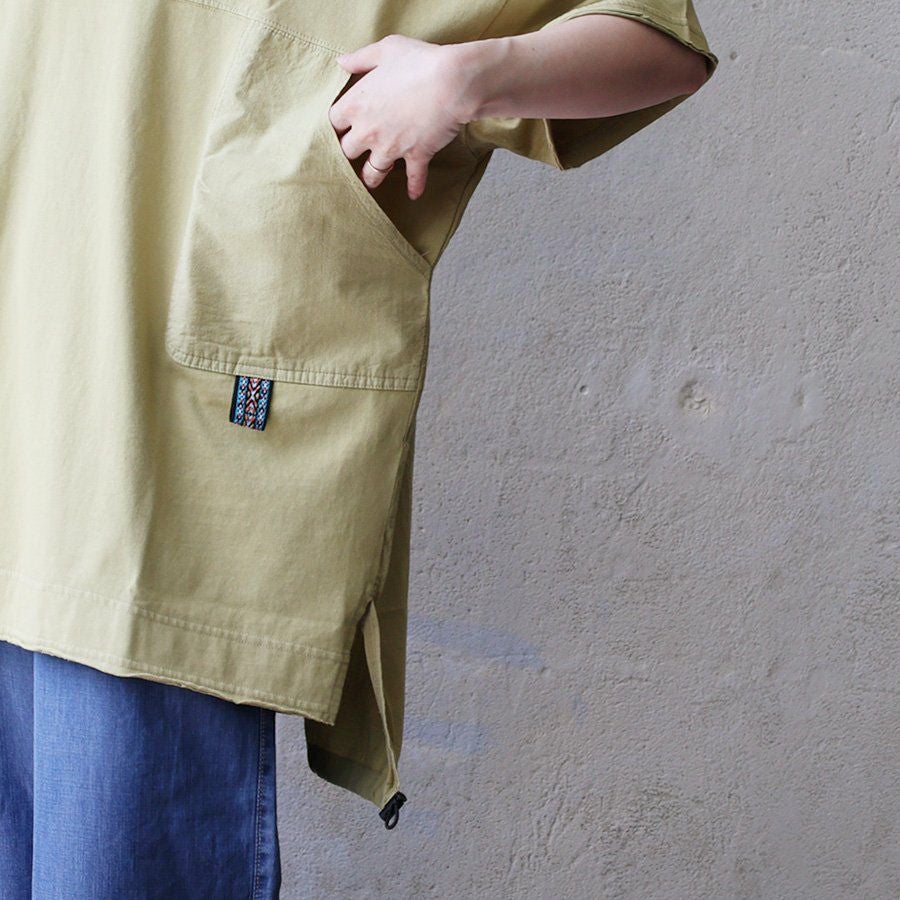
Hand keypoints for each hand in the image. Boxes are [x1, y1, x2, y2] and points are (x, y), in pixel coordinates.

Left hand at [330, 34, 467, 199]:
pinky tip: (414, 194)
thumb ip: (360, 58)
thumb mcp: (385, 50)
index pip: (334, 123)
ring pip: (373, 173)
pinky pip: (414, 178)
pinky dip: (415, 187)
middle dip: (351, 153)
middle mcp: (368, 131)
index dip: (338, 125)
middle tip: (355, 154)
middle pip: (348, 152)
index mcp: (356, 104)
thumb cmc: (418, 61)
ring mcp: (391, 148)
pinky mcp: (416, 157)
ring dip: (372, 177)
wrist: (452, 82)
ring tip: (372, 181)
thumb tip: (341, 62)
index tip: (342, 127)